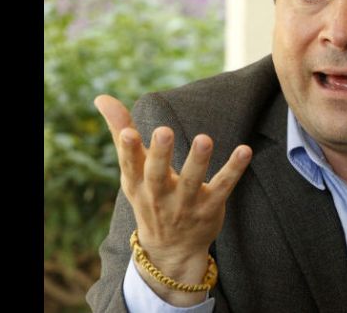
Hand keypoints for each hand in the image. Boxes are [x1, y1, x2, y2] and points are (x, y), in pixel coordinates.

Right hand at [94, 94, 251, 304]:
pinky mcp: (210, 207)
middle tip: (163, 130)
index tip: (128, 132)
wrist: (170, 249)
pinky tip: (245, 150)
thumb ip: (120, 131)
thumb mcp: (132, 170)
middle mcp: (160, 195)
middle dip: (161, 154)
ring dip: (198, 161)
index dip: (128, 149)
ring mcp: (186, 203)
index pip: (131, 165)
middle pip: (158, 174)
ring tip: (204, 139)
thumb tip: (101, 97)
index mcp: (138, 183)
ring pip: (192, 182)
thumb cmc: (149, 196)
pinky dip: (234, 170)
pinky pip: (223, 186)